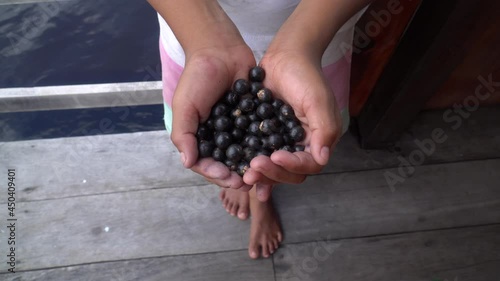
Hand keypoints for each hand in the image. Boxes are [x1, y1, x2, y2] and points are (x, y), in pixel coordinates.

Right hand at [170, 43, 256, 189]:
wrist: (220, 50)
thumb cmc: (197, 78)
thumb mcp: (184, 106)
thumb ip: (184, 134)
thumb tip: (187, 163)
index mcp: (199, 137)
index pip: (206, 164)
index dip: (216, 174)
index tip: (228, 177)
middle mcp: (219, 137)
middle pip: (227, 164)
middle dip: (236, 175)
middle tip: (248, 183)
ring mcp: (237, 129)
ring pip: (245, 154)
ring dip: (252, 166)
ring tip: (261, 173)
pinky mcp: (254, 119)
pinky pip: (259, 137)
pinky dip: (264, 147)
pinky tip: (273, 155)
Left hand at [243, 50, 341, 188]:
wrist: (286, 56)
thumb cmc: (306, 75)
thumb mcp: (318, 100)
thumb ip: (323, 129)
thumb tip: (322, 159)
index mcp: (318, 141)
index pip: (308, 165)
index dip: (292, 165)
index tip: (275, 156)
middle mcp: (301, 146)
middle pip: (289, 172)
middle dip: (273, 173)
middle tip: (254, 167)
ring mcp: (281, 142)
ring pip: (273, 168)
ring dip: (261, 173)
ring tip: (246, 172)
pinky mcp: (264, 136)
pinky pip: (258, 154)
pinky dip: (250, 163)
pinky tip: (239, 167)